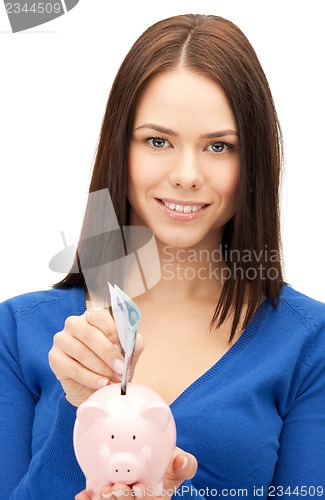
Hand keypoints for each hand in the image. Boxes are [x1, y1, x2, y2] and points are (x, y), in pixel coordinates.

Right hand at [49, 307, 143, 406]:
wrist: (93, 388)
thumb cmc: (110, 365)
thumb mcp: (125, 354)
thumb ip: (133, 345)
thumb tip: (135, 342)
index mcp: (92, 316)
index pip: (99, 316)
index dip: (112, 333)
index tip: (123, 350)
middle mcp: (74, 323)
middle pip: (89, 334)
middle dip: (108, 353)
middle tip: (120, 369)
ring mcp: (62, 339)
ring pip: (81, 352)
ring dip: (100, 368)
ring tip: (112, 379)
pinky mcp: (54, 357)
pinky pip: (72, 368)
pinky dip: (90, 378)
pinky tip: (101, 384)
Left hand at [75, 447, 197, 499]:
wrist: (150, 451)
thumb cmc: (166, 460)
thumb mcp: (179, 461)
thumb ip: (186, 463)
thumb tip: (181, 460)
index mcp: (157, 497)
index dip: (143, 498)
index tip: (138, 488)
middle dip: (120, 499)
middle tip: (115, 488)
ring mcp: (120, 498)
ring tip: (100, 490)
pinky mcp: (104, 494)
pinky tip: (82, 495)